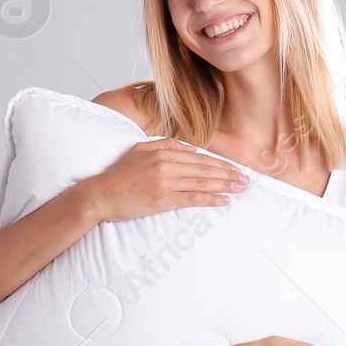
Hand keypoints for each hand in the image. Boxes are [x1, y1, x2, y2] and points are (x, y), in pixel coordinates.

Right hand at [83, 138, 248, 223]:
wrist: (99, 195)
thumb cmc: (118, 175)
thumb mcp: (140, 150)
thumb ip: (165, 145)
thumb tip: (189, 148)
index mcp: (162, 152)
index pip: (199, 158)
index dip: (219, 163)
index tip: (234, 168)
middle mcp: (166, 165)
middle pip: (205, 169)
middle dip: (228, 174)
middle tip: (245, 179)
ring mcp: (165, 183)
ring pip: (202, 182)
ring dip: (225, 185)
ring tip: (241, 188)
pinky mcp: (162, 200)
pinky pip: (192, 198)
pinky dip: (210, 199)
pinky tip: (224, 200)